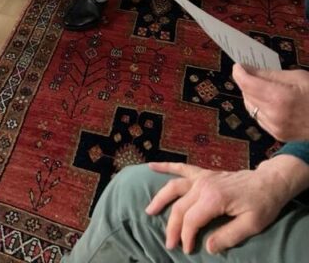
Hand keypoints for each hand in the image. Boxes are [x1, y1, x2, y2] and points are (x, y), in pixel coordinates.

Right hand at [146, 158, 308, 254]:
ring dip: (159, 199)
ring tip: (148, 210)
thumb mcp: (252, 225)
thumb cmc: (262, 204)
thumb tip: (209, 247)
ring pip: (173, 187)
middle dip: (172, 227)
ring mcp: (201, 177)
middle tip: (169, 243)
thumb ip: (229, 236)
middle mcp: (203, 185)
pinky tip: (151, 166)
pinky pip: (180, 168)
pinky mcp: (203, 173)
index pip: (191, 219)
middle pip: (179, 207)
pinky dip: (165, 166)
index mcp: (214, 198)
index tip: (187, 250)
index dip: (186, 236)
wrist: (269, 182)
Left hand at [234, 64, 308, 141]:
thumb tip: (247, 69)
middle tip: (251, 73)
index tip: (239, 66)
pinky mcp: (279, 135)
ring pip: (250, 107)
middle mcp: (274, 115)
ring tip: (261, 87)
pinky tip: (269, 101)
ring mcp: (276, 127)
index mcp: (279, 98)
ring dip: (252, 96)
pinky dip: (259, 108)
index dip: (239, 72)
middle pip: (246, 94)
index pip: (246, 83)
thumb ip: (270, 74)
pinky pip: (259, 118)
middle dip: (246, 83)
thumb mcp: (298, 77)